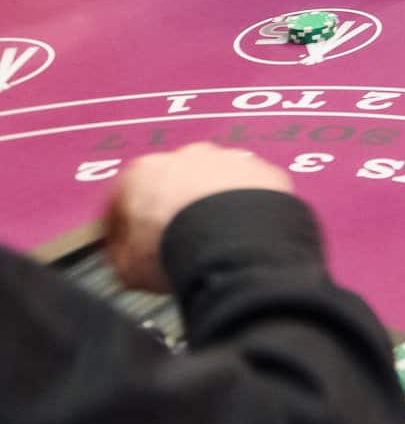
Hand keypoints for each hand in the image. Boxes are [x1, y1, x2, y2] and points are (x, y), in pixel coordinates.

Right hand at [105, 143, 293, 291]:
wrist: (232, 244)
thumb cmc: (172, 251)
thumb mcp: (127, 267)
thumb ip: (122, 253)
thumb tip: (128, 256)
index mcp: (142, 173)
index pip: (125, 198)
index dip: (127, 228)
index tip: (133, 247)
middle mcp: (186, 156)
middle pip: (174, 183)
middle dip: (176, 208)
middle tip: (181, 240)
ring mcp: (229, 159)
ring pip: (216, 182)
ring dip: (215, 204)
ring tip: (217, 238)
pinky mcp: (263, 170)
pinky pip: (251, 189)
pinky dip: (247, 206)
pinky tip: (244, 232)